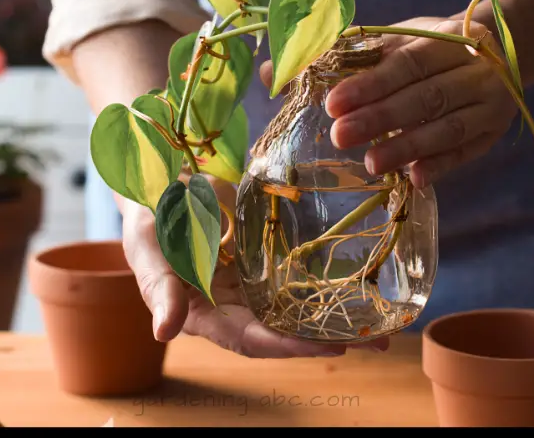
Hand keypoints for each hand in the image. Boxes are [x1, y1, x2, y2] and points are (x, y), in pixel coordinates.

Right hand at [119, 173, 388, 357]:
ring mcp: (252, 286)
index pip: (250, 339)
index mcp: (205, 315)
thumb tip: (163, 333)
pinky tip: (362, 287)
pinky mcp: (265, 262)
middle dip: (330, 340)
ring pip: (298, 309)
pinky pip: (299, 278)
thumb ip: (159, 290)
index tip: (329, 347)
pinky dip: (328, 286)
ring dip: (339, 319)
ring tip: (386, 327)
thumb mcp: (147, 252)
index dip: (287, 346)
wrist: (161, 186)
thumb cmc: (147, 221)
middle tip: (379, 343)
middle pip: (285, 332)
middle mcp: (234, 308)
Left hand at [260, 18, 516, 188]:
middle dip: (380, 119)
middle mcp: (471, 69)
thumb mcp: (387, 42)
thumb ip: (334, 57)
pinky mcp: (492, 132)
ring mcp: (488, 103)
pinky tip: (414, 179)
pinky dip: (441, 166)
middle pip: (424, 97)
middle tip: (339, 137)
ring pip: (448, 128)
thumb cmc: (424, 50)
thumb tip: (270, 73)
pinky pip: (467, 153)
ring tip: (369, 164)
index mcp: (442, 39)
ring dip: (407, 147)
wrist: (495, 51)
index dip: (368, 84)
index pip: (403, 63)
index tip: (331, 103)